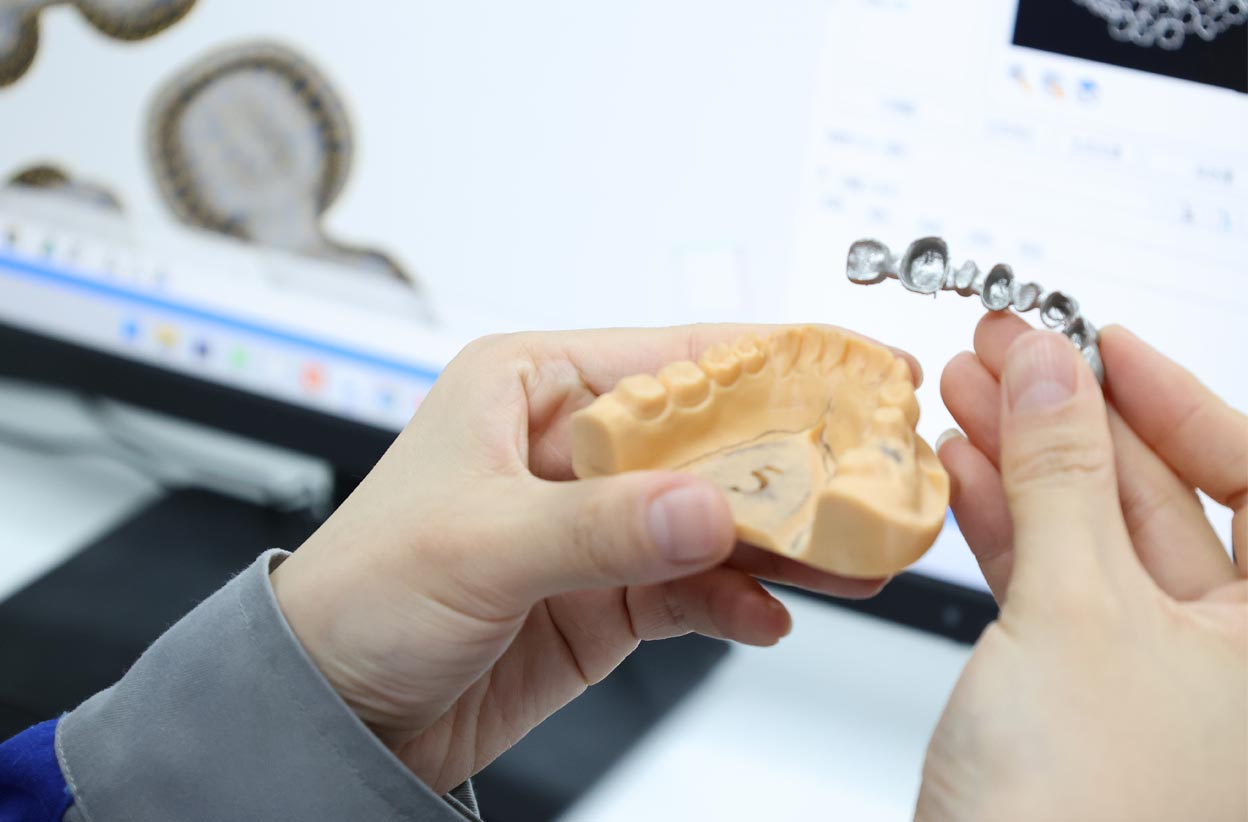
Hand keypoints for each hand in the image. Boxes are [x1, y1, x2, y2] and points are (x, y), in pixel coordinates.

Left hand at [270, 325, 907, 793]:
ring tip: (849, 557)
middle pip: (713, 439)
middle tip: (872, 476)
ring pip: (717, 517)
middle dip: (793, 463)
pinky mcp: (611, 591)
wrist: (335, 712)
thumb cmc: (360, 594)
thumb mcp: (479, 544)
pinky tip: (765, 615)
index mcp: (532, 388)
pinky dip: (736, 601)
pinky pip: (695, 586)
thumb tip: (705, 509)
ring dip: (782, 540)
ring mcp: (599, 523)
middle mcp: (573, 447)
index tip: (852, 370)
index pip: (672, 359)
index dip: (769, 363)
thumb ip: (599, 527)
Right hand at [918, 316, 1245, 820]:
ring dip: (1024, 463)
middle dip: (1074, 418)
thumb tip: (1049, 370)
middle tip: (1007, 355)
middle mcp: (1235, 662)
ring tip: (966, 396)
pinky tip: (960, 476)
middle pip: (1164, 498)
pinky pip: (1050, 584)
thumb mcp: (1075, 611)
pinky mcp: (1077, 693)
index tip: (1100, 343)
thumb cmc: (1080, 818)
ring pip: (1094, 536)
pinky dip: (1003, 526)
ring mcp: (1152, 677)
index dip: (1178, 398)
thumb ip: (1061, 475)